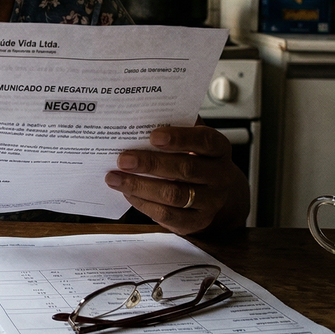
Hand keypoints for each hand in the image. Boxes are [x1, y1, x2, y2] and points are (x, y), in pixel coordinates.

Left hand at [104, 126, 248, 234]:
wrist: (215, 192)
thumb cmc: (194, 157)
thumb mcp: (191, 139)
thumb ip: (173, 125)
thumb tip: (143, 111)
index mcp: (219, 149)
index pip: (204, 142)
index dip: (180, 138)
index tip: (153, 136)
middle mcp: (220, 175)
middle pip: (185, 169)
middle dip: (150, 164)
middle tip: (123, 159)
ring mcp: (211, 201)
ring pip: (174, 195)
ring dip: (140, 186)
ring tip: (114, 178)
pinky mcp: (197, 222)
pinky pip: (168, 215)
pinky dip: (144, 204)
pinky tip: (127, 193)